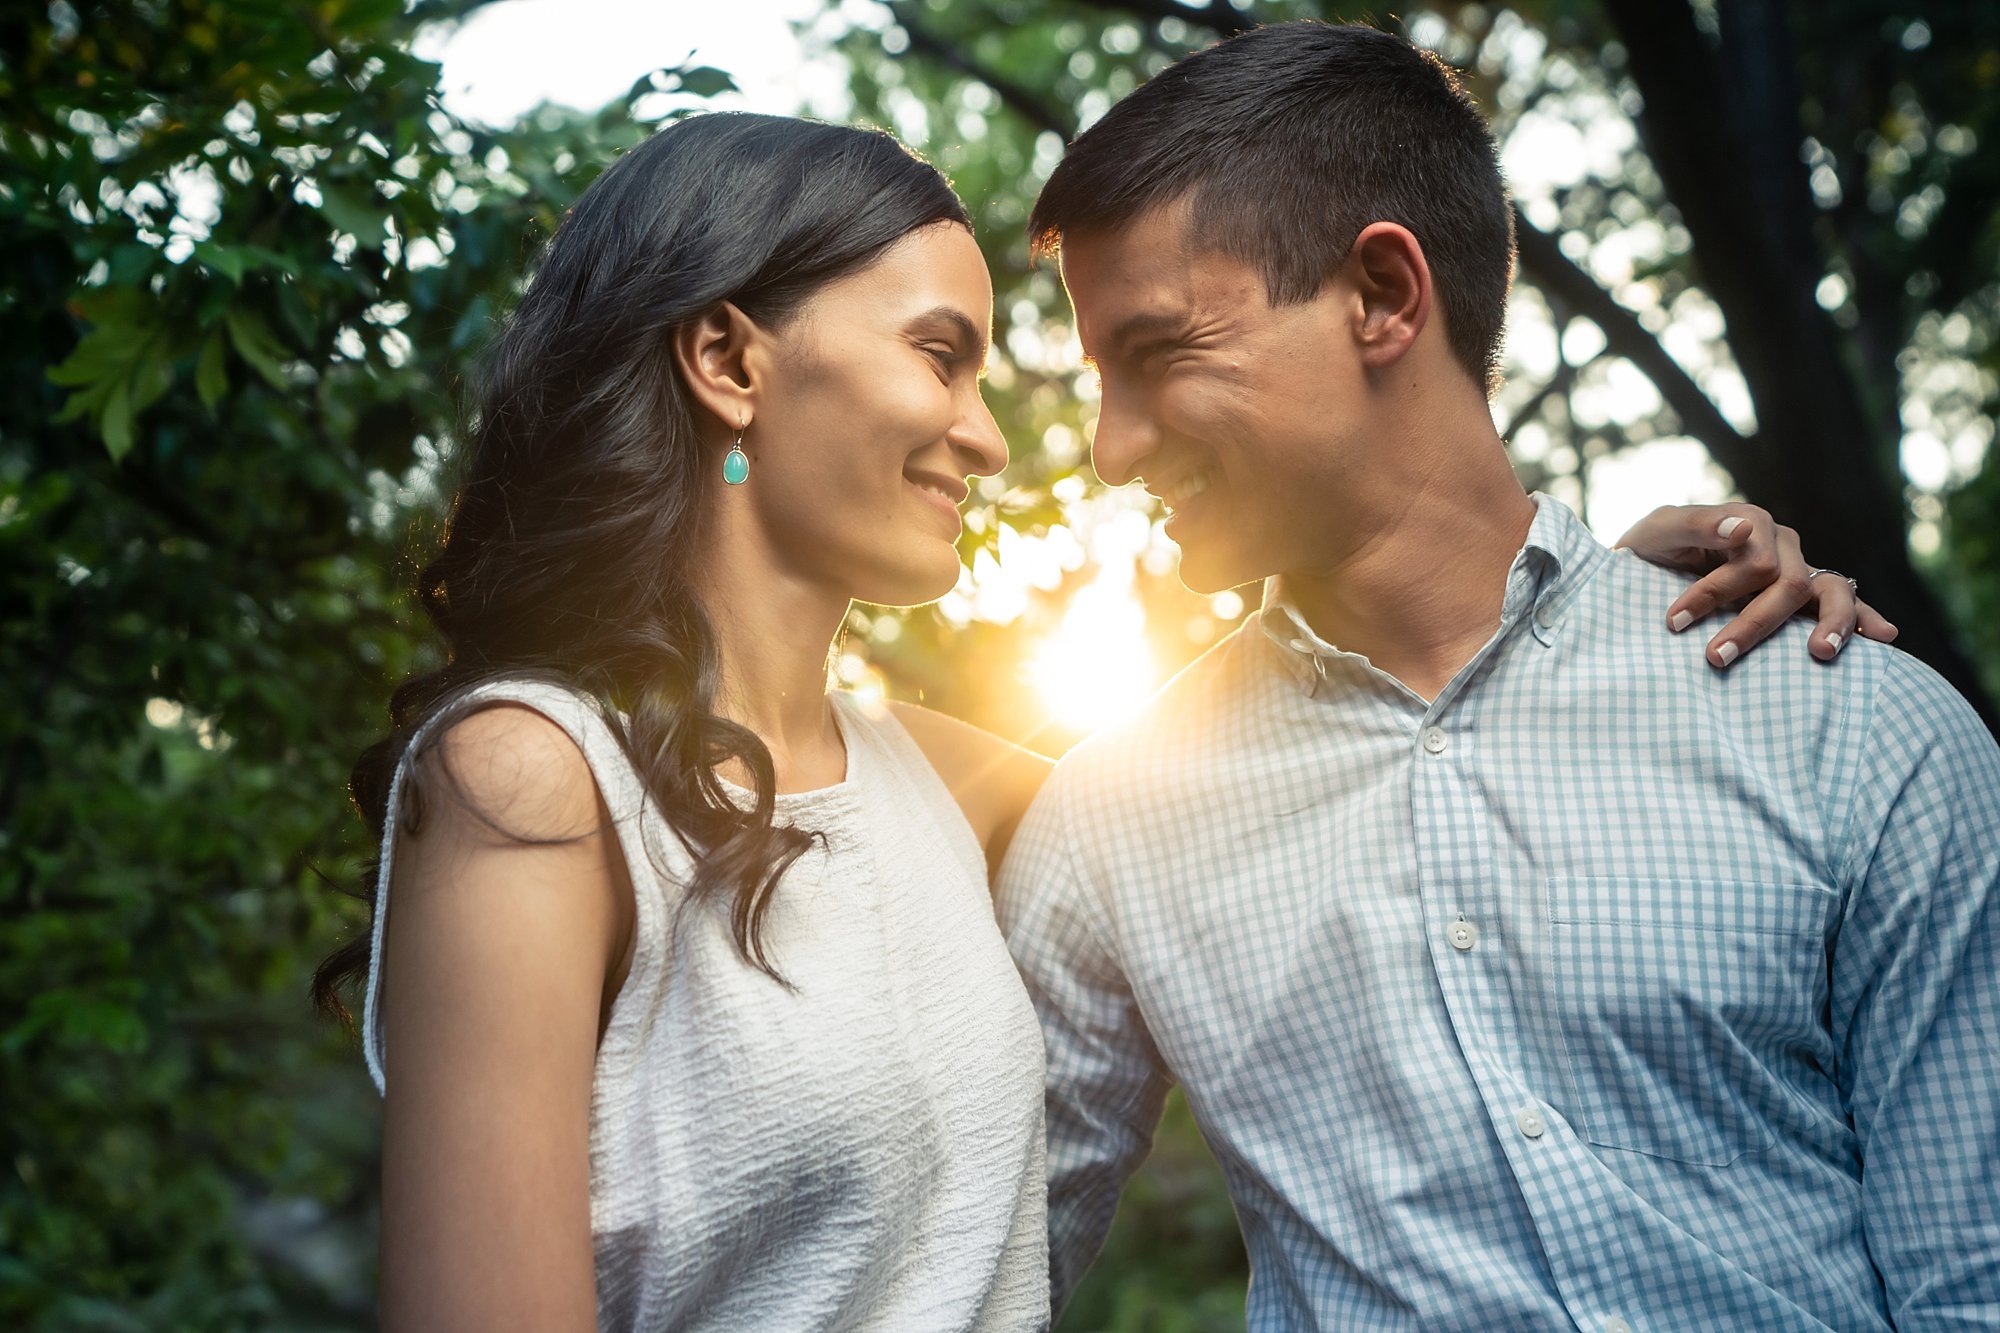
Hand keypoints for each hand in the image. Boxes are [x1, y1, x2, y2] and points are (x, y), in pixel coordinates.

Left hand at [1614, 503, 1898, 667]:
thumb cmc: (1648, 551)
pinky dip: (1865, 619)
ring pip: (1831, 592)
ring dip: (1832, 623)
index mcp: (1749, 523)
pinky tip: (1883, 637)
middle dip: (1753, 624)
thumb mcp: (1658, 532)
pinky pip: (1844, 604)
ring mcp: (1799, 569)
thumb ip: (1696, 524)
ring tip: (1821, 652)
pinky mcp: (1804, 598)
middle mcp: (1782, 543)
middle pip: (1789, 583)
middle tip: (1714, 659)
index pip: (1754, 561)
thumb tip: (1742, 529)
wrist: (1640, 573)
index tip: (1674, 623)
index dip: (1716, 592)